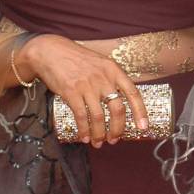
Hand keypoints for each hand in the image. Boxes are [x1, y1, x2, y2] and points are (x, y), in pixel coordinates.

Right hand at [18, 35, 147, 144]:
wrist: (50, 51)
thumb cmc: (76, 59)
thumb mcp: (100, 63)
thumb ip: (110, 80)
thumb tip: (119, 103)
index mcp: (113, 70)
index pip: (133, 93)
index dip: (140, 112)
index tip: (143, 127)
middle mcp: (103, 78)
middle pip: (117, 109)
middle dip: (117, 129)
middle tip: (114, 139)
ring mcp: (87, 85)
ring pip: (99, 117)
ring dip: (100, 134)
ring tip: (98, 142)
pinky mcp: (71, 91)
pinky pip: (81, 116)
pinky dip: (84, 130)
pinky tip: (84, 137)